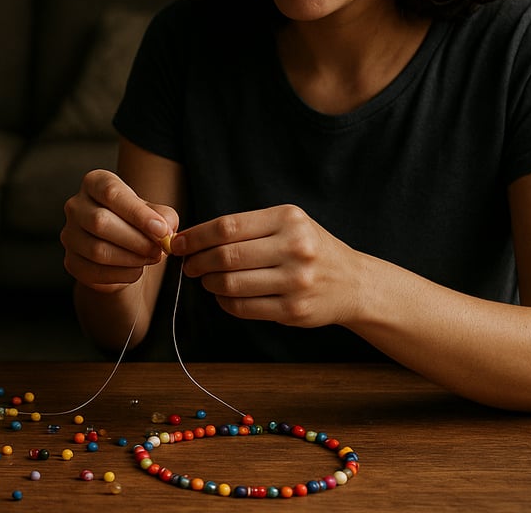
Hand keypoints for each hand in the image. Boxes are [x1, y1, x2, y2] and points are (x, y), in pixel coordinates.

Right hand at [60, 169, 177, 291]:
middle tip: (159, 250)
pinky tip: (136, 270)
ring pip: (97, 249)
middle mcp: (76, 206)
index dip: (137, 213)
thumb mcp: (155, 213)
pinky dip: (121, 274)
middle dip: (136, 239)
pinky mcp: (71, 262)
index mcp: (94, 183)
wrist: (123, 250)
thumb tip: (164, 229)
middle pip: (100, 222)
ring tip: (150, 259)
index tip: (161, 230)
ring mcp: (69, 235)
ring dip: (130, 258)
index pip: (111, 193)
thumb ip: (164, 217)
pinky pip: (94, 271)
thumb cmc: (137, 224)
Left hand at [174, 204, 358, 327]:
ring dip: (209, 283)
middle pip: (225, 256)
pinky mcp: (293, 309)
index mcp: (288, 219)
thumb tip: (190, 237)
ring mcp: (296, 281)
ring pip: (231, 283)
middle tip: (188, 265)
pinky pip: (243, 307)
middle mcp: (294, 247)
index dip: (196, 236)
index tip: (178, 243)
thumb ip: (246, 228)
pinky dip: (225, 302)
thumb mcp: (287, 224)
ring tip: (207, 279)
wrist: (352, 282)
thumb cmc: (309, 248)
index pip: (228, 226)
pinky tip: (224, 296)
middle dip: (197, 261)